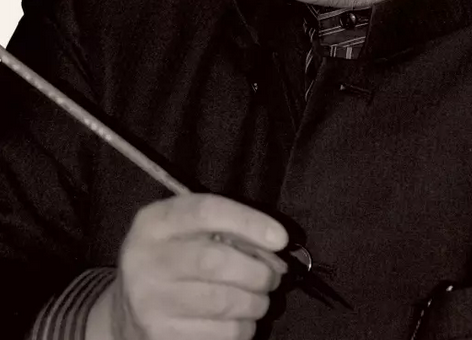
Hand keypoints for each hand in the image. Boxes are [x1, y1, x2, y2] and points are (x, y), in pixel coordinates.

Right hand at [97, 194, 288, 339]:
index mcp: (153, 222)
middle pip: (216, 261)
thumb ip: (222, 227)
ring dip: (255, 302)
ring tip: (258, 298)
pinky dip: (242, 328)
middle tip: (272, 276)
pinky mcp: (161, 338)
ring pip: (223, 303)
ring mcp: (149, 303)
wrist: (124, 312)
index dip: (248, 221)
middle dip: (257, 270)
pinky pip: (220, 335)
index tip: (280, 237)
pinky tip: (239, 319)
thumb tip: (274, 244)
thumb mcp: (183, 230)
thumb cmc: (170, 259)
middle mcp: (145, 260)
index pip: (206, 211)